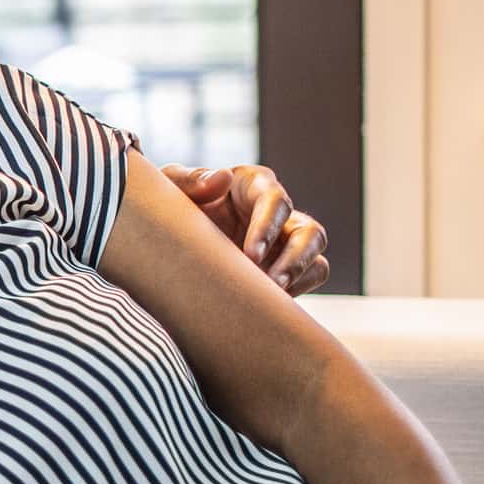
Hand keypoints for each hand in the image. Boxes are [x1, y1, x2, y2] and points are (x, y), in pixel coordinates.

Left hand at [159, 164, 330, 295]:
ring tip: (273, 297)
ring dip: (300, 278)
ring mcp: (284, 242)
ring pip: (316, 258)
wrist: (168, 240)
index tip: (251, 255)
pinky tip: (269, 305)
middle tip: (271, 283)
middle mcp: (276, 213)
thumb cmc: (172, 204)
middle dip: (295, 259)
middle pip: (310, 231)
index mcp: (253, 185)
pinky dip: (298, 292)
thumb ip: (191, 180)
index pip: (275, 201)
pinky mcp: (284, 268)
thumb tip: (222, 179)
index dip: (268, 227)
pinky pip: (309, 280)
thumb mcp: (172, 187)